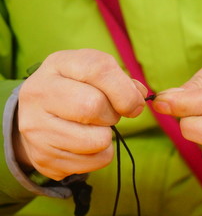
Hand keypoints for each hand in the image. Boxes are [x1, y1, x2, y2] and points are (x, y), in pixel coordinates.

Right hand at [16, 49, 146, 179]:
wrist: (37, 115)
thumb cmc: (76, 89)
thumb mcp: (94, 74)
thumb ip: (122, 81)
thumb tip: (139, 96)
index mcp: (58, 64)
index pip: (98, 69)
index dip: (125, 90)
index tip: (135, 104)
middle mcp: (39, 92)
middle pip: (93, 106)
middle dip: (113, 114)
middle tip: (109, 115)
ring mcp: (36, 127)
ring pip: (96, 140)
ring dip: (106, 137)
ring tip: (94, 128)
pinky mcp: (42, 157)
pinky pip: (92, 163)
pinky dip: (99, 155)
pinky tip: (85, 144)